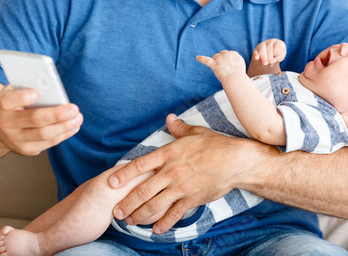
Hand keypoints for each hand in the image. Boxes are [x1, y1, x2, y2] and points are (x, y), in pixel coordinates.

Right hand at [0, 85, 82, 155]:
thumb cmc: (13, 106)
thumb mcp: (14, 93)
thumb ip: (28, 88)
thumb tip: (51, 85)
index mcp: (2, 106)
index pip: (8, 101)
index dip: (23, 97)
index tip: (37, 93)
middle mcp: (6, 124)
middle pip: (34, 119)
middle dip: (57, 115)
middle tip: (74, 109)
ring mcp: (15, 139)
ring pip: (44, 135)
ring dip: (65, 126)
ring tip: (78, 118)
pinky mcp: (26, 149)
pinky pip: (48, 143)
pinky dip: (64, 134)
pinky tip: (73, 126)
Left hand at [109, 114, 247, 234]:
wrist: (236, 162)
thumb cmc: (216, 145)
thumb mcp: (196, 133)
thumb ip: (179, 128)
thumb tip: (170, 118)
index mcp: (169, 153)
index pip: (140, 165)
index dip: (123, 175)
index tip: (111, 182)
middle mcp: (171, 172)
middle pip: (142, 191)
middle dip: (127, 203)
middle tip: (116, 212)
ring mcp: (181, 188)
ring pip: (154, 205)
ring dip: (140, 215)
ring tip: (130, 222)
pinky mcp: (192, 199)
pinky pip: (174, 214)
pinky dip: (163, 224)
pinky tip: (156, 230)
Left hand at [196, 50, 245, 82]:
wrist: (235, 80)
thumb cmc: (238, 75)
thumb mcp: (239, 64)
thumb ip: (234, 60)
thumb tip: (228, 60)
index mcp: (233, 53)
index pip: (228, 54)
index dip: (227, 60)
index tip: (229, 66)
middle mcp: (226, 54)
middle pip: (221, 54)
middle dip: (221, 60)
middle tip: (225, 68)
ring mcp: (219, 59)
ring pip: (215, 56)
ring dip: (216, 61)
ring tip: (220, 69)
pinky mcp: (214, 65)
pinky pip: (206, 60)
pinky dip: (201, 59)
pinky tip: (197, 57)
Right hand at [252, 39, 286, 66]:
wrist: (269, 57)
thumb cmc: (277, 56)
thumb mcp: (280, 57)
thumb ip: (279, 58)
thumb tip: (274, 59)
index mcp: (278, 42)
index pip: (279, 45)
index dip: (277, 53)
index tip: (276, 60)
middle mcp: (270, 42)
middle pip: (269, 48)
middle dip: (270, 58)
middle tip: (270, 65)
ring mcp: (262, 45)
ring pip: (262, 49)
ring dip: (263, 57)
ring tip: (265, 64)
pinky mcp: (256, 50)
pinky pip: (255, 51)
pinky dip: (256, 55)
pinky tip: (256, 58)